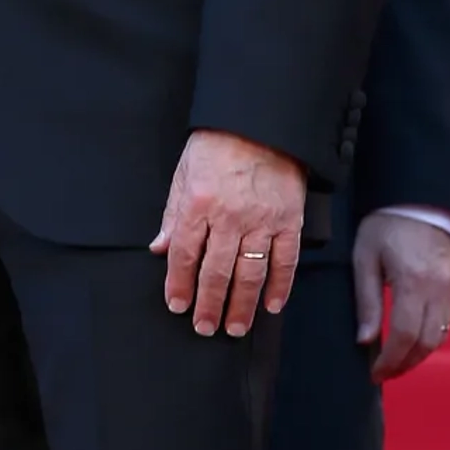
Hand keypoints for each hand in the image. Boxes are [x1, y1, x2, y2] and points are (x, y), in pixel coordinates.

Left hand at [151, 131, 305, 334]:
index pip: (184, 254)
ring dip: (242, 305)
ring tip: (235, 327)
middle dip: (209, 304)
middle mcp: (229, 217)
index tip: (178, 306)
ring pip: (250, 273)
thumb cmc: (220, 143)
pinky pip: (285, 260)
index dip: (179, 284)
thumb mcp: (184, 173)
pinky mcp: (289, 220)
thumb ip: (173, 214)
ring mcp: (262, 221)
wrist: (263, 121)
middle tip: (205, 328)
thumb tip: (159, 248)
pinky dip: (280, 286)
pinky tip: (272, 305)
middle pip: (216, 271)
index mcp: (198, 204)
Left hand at [353, 211, 449, 380]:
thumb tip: (365, 340)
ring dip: (418, 355)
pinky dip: (429, 338)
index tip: (374, 373)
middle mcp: (439, 289)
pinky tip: (411, 340)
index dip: (390, 360)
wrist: (420, 200)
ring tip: (396, 362)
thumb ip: (367, 301)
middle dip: (405, 364)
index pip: (404, 335)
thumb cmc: (386, 226)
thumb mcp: (365, 259)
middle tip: (384, 373)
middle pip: (426, 342)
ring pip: (440, 337)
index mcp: (413, 281)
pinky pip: (446, 323)